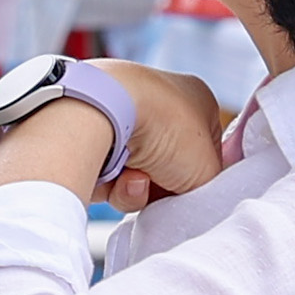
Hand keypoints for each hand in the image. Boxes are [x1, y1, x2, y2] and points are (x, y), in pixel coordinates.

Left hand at [0, 62, 233, 210]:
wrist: (97, 112)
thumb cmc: (163, 127)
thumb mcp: (208, 166)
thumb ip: (210, 184)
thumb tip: (190, 197)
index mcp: (193, 97)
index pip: (205, 147)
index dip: (201, 173)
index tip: (196, 186)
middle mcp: (154, 103)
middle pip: (167, 167)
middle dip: (164, 187)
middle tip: (163, 187)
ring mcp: (116, 117)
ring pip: (134, 176)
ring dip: (137, 188)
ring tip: (132, 178)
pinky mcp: (85, 134)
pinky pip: (105, 175)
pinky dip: (110, 183)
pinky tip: (111, 175)